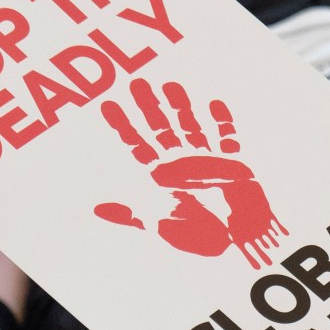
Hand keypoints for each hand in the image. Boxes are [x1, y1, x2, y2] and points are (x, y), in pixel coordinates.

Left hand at [89, 78, 286, 266]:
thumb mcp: (157, 224)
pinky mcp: (233, 163)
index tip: (107, 105)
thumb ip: (130, 214)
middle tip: (136, 82)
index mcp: (161, 176)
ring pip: (191, 126)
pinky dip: (222, 121)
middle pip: (161, 127)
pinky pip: (227, 137)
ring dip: (181, 106)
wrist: (233, 247)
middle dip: (149, 106)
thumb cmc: (195, 238)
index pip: (136, 144)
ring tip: (170, 85)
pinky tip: (214, 103)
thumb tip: (96, 209)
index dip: (122, 124)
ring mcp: (206, 161)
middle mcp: (182, 163)